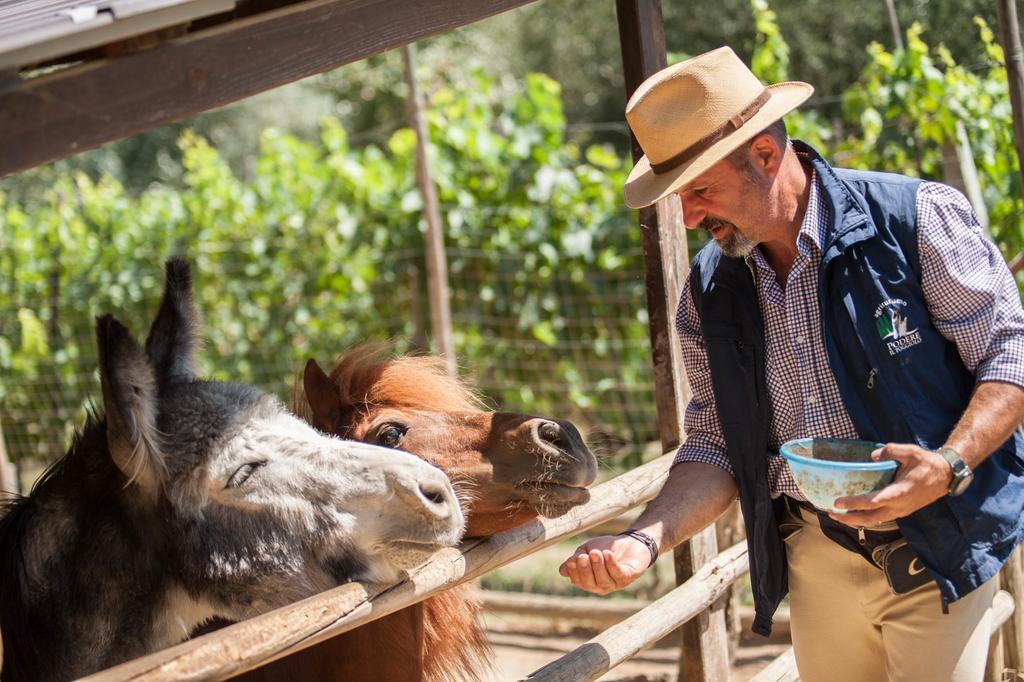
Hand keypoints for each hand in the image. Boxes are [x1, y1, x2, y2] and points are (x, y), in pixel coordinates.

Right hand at [558, 534, 652, 594]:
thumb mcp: (586, 550)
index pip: (578, 581)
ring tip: (595, 552)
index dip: (574, 572)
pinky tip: (607, 554)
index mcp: (588, 580)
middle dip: (585, 571)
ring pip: (603, 581)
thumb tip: (562, 571)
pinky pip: (618, 574)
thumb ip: (575, 559)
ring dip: (598, 566)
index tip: (572, 560)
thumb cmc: (605, 547)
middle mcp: (600, 586)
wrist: (629, 542)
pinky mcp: (627, 577)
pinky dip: (611, 564)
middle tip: (582, 557)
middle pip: (590, 584)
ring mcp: (614, 584)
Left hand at [829, 443, 951, 526]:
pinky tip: (857, 514)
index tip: (837, 502)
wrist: (946, 476)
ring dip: (857, 520)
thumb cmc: (928, 463)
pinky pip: (881, 518)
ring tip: (839, 516)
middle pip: (870, 518)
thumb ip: (891, 451)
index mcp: (900, 492)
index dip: (854, 503)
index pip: (873, 501)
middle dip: (849, 518)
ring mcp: (901, 511)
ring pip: (875, 521)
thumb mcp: (910, 452)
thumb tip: (872, 456)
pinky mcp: (902, 511)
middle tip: (831, 514)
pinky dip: (867, 518)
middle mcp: (899, 506)